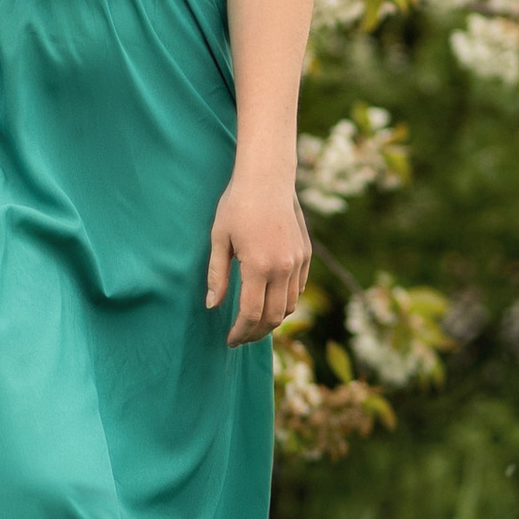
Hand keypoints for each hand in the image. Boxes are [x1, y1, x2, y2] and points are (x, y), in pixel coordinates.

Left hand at [205, 173, 309, 346]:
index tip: (229, 340)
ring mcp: (298, 261)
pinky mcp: (306, 254)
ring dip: (272, 320)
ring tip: (254, 324)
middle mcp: (283, 268)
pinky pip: (299, 289)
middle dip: (256, 333)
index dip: (240, 332)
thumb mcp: (219, 239)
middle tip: (240, 338)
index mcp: (259, 266)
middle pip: (273, 316)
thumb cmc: (236, 205)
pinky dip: (286, 302)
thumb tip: (212, 306)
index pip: (251, 314)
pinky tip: (270, 302)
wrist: (267, 178)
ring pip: (290, 306)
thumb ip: (216, 276)